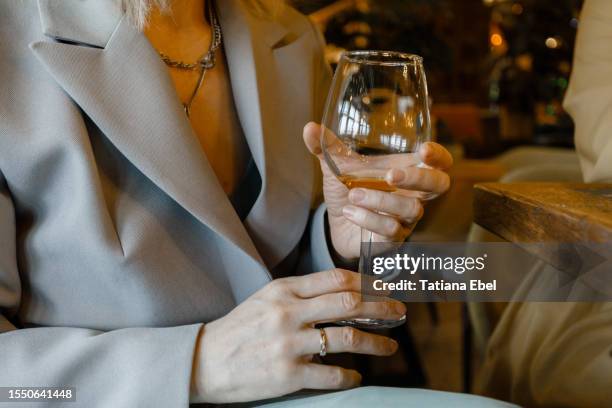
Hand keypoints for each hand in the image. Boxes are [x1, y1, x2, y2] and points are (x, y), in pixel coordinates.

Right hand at [190, 269, 404, 402]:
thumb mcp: (266, 299)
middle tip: (398, 312)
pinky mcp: (286, 375)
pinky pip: (330, 374)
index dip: (367, 282)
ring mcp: (288, 344)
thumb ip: (300, 294)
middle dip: (381, 306)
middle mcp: (288, 313)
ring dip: (375, 342)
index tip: (384, 287)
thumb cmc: (239, 328)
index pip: (335, 278)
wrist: (205, 360)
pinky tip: (357, 376)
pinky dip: (349, 376)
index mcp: (284, 290)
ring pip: (346, 338)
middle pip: (348, 303)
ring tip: (389, 346)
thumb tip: (341, 293)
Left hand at [303, 122, 452, 259]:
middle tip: (391, 175)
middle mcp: (413, 194)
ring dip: (382, 200)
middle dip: (418, 178)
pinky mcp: (394, 239)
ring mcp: (406, 219)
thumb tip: (309, 128)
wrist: (336, 223)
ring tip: (353, 194)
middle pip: (439, 185)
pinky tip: (349, 211)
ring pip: (412, 209)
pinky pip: (391, 230)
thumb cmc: (348, 189)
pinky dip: (368, 219)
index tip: (425, 149)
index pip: (440, 163)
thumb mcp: (337, 166)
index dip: (439, 156)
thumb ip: (326, 147)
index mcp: (407, 171)